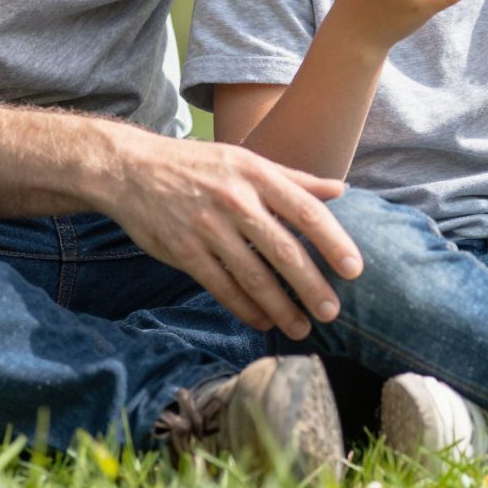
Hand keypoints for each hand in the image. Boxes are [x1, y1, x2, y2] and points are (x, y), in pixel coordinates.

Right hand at [108, 133, 362, 339]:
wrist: (133, 170)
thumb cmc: (199, 165)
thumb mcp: (246, 160)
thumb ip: (293, 178)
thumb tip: (340, 190)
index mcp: (256, 174)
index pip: (305, 210)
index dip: (333, 241)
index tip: (354, 269)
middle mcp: (235, 200)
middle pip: (284, 250)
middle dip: (311, 285)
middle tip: (332, 312)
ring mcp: (208, 227)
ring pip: (253, 276)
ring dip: (281, 307)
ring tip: (302, 327)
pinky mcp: (184, 251)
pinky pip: (221, 287)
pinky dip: (245, 308)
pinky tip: (263, 321)